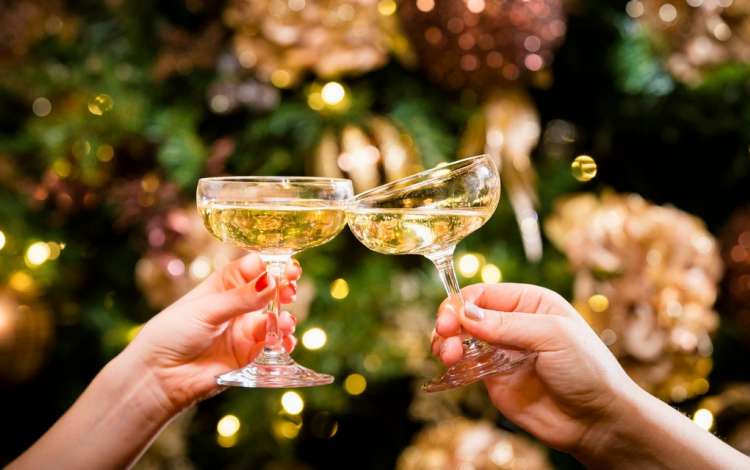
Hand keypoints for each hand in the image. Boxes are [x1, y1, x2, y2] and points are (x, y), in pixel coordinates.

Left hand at [126, 253, 299, 413]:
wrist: (159, 376)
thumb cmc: (172, 334)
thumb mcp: (207, 309)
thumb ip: (241, 298)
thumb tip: (271, 282)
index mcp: (223, 285)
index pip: (254, 268)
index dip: (272, 266)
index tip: (287, 268)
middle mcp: (238, 305)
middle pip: (270, 291)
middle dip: (284, 289)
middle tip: (290, 290)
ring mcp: (245, 329)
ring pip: (275, 318)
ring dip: (284, 318)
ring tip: (283, 323)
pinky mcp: (249, 354)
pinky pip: (274, 345)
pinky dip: (283, 342)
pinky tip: (284, 342)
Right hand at [432, 283, 638, 455]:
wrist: (597, 421)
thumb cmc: (588, 370)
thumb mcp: (552, 336)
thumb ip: (506, 324)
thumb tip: (465, 314)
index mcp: (530, 303)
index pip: (483, 294)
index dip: (460, 303)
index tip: (448, 320)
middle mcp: (513, 324)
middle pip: (466, 315)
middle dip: (449, 324)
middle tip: (443, 339)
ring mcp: (502, 352)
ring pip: (461, 340)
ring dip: (447, 344)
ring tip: (447, 356)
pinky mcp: (494, 379)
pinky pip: (466, 367)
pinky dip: (453, 365)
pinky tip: (451, 368)